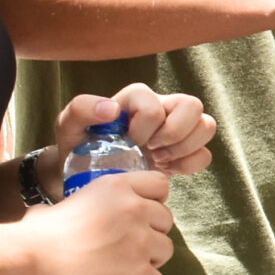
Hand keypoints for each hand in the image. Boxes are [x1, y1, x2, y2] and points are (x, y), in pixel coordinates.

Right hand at [13, 168, 175, 274]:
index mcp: (117, 187)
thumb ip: (75, 207)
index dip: (154, 201)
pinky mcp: (138, 272)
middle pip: (166, 220)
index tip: (142, 215)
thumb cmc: (36, 235)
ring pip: (166, 251)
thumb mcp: (62, 204)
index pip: (160, 185)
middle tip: (130, 247)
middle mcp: (135, 209)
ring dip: (151, 261)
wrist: (29, 262)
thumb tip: (54, 215)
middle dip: (152, 234)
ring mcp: (139, 241)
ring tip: (127, 270)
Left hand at [51, 84, 216, 188]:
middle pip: (193, 106)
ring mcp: (176, 129)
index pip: (155, 105)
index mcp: (137, 97)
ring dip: (185, 148)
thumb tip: (112, 110)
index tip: (129, 143)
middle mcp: (162, 107)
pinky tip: (167, 170)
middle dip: (174, 134)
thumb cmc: (77, 147)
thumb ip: (81, 108)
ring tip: (160, 161)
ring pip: (206, 126)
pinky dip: (189, 165)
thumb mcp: (68, 125)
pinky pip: (204, 155)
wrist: (86, 176)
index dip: (145, 128)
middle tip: (152, 151)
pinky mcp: (183, 151)